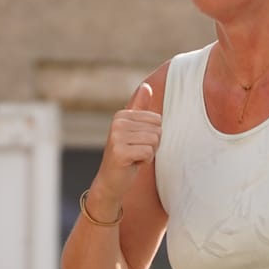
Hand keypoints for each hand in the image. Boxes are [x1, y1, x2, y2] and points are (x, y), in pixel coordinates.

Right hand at [92, 82, 160, 213]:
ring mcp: (117, 137)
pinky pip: (149, 152)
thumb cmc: (126, 155)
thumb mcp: (133, 130)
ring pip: (154, 141)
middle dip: (152, 145)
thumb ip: (140, 109)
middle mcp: (117, 123)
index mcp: (121, 115)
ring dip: (149, 153)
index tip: (138, 143)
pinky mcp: (120, 152)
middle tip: (136, 152)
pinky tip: (132, 164)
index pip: (157, 119)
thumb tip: (146, 86)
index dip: (153, 135)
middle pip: (157, 130)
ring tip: (134, 158)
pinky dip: (145, 161)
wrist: (110, 182)